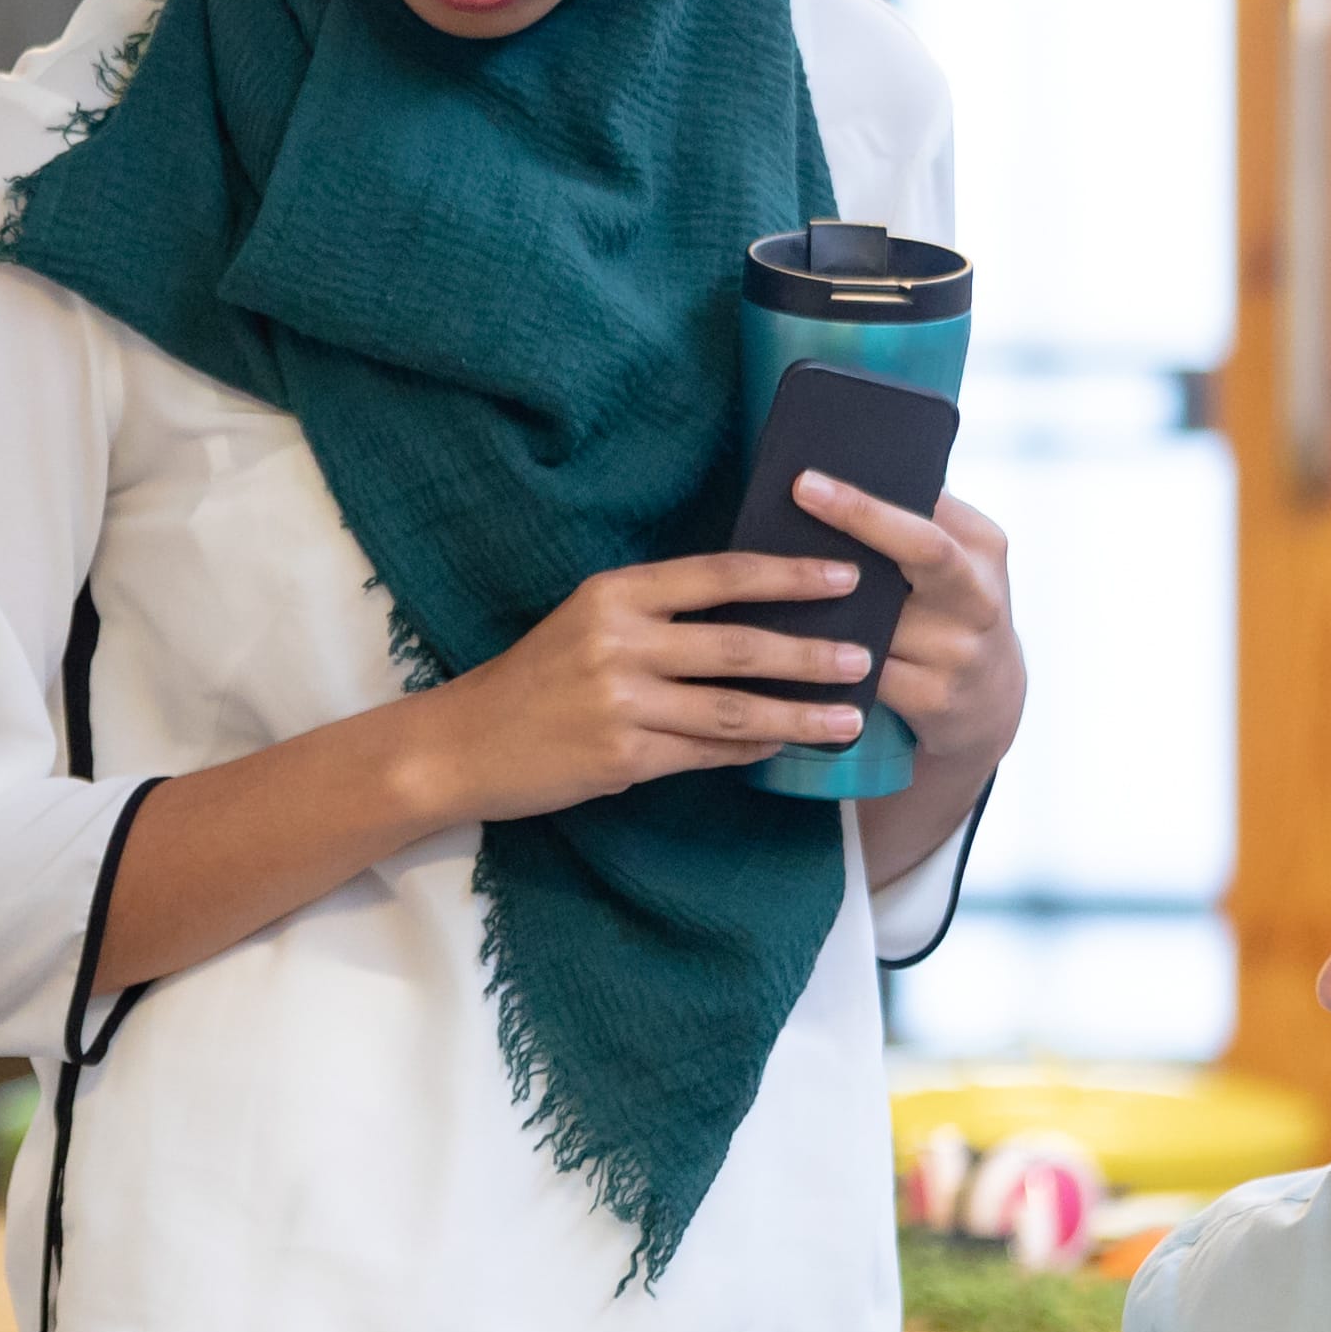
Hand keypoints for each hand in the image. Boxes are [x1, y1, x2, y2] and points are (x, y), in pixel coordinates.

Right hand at [396, 552, 883, 826]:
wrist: (462, 744)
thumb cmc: (532, 681)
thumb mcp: (588, 623)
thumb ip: (659, 617)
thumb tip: (751, 616)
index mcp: (614, 594)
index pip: (719, 576)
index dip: (788, 574)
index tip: (845, 574)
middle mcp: (619, 642)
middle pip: (740, 645)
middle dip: (813, 652)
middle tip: (868, 656)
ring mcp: (620, 702)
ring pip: (734, 709)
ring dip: (800, 714)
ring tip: (849, 716)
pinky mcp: (621, 757)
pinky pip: (705, 753)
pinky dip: (751, 751)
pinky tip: (785, 747)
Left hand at [802, 470, 1022, 778]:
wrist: (991, 698)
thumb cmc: (950, 607)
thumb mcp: (957, 559)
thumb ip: (919, 519)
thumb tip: (842, 467)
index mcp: (982, 549)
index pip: (928, 512)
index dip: (869, 498)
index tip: (808, 479)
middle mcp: (979, 596)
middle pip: (923, 549)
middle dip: (863, 517)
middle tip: (801, 490)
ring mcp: (959, 650)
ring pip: (878, 620)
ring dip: (822, 602)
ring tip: (764, 579)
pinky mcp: (935, 697)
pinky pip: (863, 675)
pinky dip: (822, 661)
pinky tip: (777, 646)